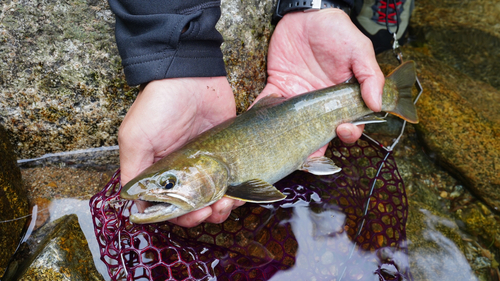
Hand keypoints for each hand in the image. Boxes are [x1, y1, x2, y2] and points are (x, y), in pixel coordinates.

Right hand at [118, 77, 244, 226]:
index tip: (194, 214)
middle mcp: (181, 171)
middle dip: (204, 213)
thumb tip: (136, 206)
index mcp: (158, 171)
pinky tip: (240, 191)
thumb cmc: (159, 105)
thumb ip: (134, 172)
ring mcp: (204, 163)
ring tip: (229, 201)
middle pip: (194, 206)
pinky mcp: (224, 153)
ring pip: (215, 196)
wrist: (192, 74)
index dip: (180, 216)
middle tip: (213, 209)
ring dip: (223, 206)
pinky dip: (237, 190)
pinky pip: (233, 180)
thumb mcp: (136, 138)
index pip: (168, 206)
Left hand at [257, 9, 384, 154]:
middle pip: (320, 133)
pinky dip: (261, 117)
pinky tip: (258, 128)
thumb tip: (377, 105)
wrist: (306, 14)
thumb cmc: (337, 31)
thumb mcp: (359, 50)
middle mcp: (321, 103)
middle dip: (316, 147)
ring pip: (294, 128)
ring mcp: (299, 98)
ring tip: (284, 150)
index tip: (343, 129)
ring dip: (289, 141)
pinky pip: (268, 107)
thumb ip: (369, 76)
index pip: (349, 123)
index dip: (348, 132)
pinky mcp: (278, 88)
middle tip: (311, 150)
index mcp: (343, 97)